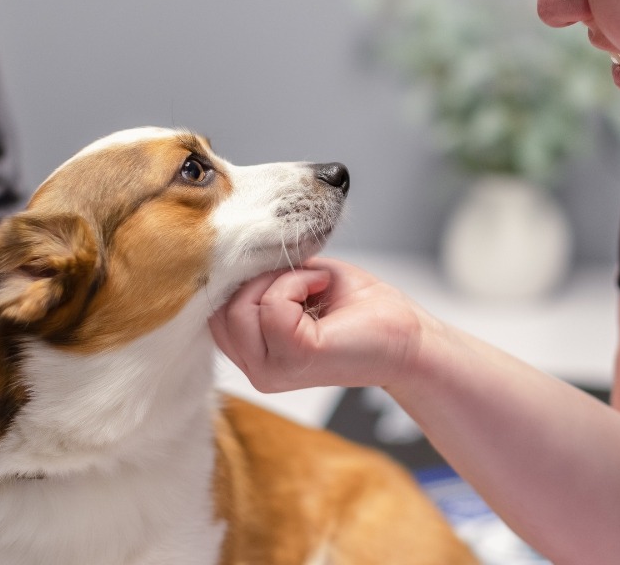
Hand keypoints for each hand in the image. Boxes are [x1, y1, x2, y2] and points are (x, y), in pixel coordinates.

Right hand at [209, 257, 432, 391]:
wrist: (407, 333)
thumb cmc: (359, 308)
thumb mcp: (295, 280)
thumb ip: (259, 275)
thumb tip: (230, 248)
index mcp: (253, 353)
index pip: (212, 315)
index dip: (235, 280)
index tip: (269, 263)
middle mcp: (257, 369)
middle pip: (220, 311)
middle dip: (256, 278)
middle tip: (299, 275)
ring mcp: (272, 371)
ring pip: (240, 309)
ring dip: (279, 280)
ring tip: (313, 284)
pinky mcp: (295, 359)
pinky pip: (273, 306)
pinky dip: (297, 283)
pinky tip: (322, 289)